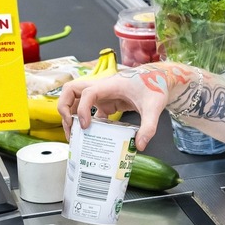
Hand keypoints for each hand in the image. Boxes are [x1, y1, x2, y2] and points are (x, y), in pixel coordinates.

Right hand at [58, 64, 193, 150]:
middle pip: (70, 90)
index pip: (87, 92)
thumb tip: (140, 145)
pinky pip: (89, 110)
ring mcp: (102, 95)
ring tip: (73, 134)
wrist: (160, 78)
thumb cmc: (156, 86)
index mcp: (110, 85)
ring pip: (75, 99)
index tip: (86, 126)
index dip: (82, 109)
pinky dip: (84, 121)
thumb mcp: (154, 107)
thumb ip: (148, 127)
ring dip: (69, 114)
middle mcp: (102, 88)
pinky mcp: (107, 102)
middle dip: (64, 108)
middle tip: (70, 128)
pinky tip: (88, 137)